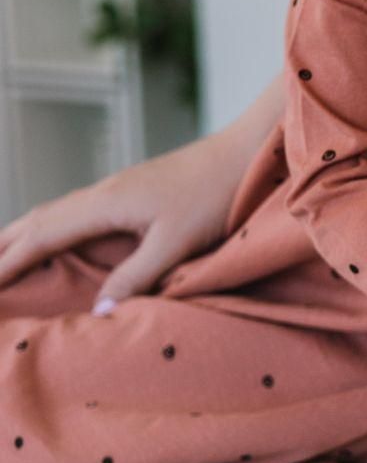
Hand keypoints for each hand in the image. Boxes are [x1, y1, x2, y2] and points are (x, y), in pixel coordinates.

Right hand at [0, 130, 243, 309]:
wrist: (245, 151)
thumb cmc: (216, 193)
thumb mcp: (177, 241)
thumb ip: (137, 276)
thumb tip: (98, 311)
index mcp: (103, 204)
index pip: (39, 238)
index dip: (5, 264)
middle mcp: (101, 192)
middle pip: (36, 220)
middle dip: (1, 246)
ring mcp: (116, 188)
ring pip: (53, 212)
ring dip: (22, 234)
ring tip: (0, 255)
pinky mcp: (132, 190)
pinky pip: (75, 210)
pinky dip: (50, 226)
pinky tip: (56, 237)